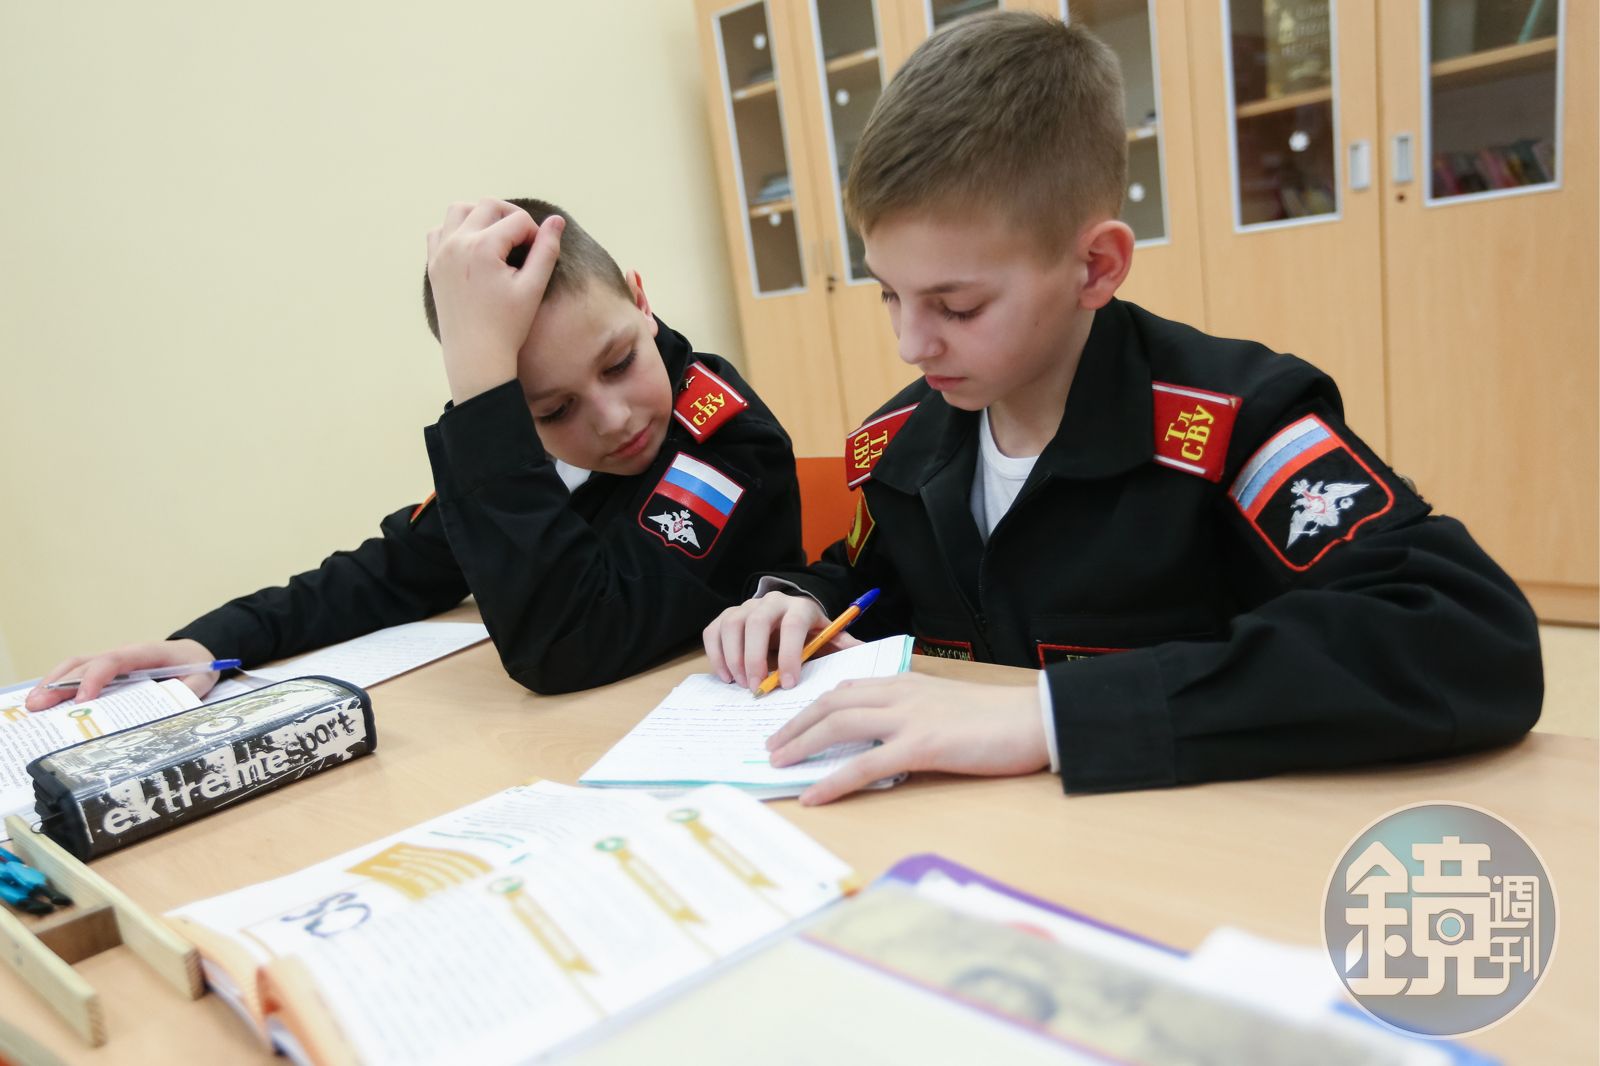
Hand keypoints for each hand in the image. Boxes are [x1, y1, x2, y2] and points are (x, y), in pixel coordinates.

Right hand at [24, 639, 221, 711]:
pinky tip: (46, 702)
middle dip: (60, 683)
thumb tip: (172, 708)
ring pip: (76, 665)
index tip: (82, 701)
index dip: (95, 679)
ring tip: (33, 704)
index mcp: (145, 653)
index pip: (114, 661)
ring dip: (53, 682)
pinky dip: (60, 685)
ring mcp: (113, 660)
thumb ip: (189, 691)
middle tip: (37, 706)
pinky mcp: (108, 671)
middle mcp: (123, 654)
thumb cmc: (196, 665)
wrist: (198, 652)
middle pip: (86, 663)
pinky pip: (79, 673)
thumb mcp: (202, 679)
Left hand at [426, 199, 564, 404]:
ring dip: (481, 215)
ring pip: (459, 210)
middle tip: (525, 241)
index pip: (517, 220)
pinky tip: (474, 248)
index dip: (536, 234)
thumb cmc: (507, 326)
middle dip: (511, 217)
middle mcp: (457, 243)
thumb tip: (556, 220)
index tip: (540, 257)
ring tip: (499, 238)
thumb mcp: (533, 287)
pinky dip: (457, 230)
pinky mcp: (434, 265)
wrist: (476, 357)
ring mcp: (441, 253)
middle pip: (488, 205)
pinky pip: (440, 231)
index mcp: (482, 247)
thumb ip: (547, 250)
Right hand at [703, 591, 861, 692]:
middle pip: (756, 622)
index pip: (793, 626)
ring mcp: (745, 607)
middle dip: (754, 657)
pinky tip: (726, 677)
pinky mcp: (726, 617)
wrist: (790, 615)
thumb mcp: (829, 637)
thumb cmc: (811, 633)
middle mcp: (770, 602)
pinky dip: (715, 654)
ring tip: (741, 684)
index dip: (790, 654)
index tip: (789, 684)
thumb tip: (864, 651)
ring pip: (731, 624)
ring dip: (733, 657)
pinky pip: (713, 631)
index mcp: (800, 607)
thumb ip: (843, 645)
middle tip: (756, 688)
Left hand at [765, 674, 1048, 804]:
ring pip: (838, 725)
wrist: (1035, 718)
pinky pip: (865, 765)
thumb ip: (914, 714)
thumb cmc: (999, 718)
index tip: (791, 722)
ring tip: (777, 763)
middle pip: (831, 703)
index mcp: (906, 683)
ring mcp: (909, 718)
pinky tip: (813, 796)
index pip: (846, 689)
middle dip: (796, 723)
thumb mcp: (946, 706)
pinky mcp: (922, 746)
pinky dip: (833, 781)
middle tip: (772, 744)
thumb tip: (887, 740)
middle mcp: (900, 694)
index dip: (813, 707)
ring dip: (801, 743)